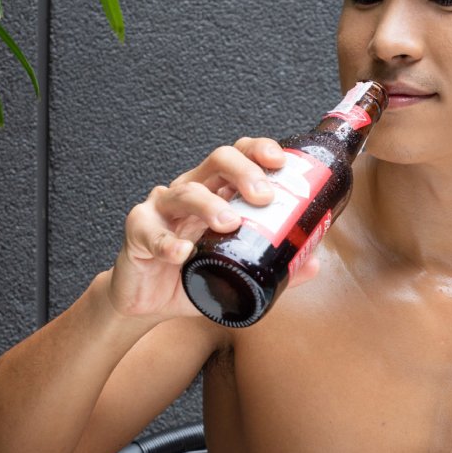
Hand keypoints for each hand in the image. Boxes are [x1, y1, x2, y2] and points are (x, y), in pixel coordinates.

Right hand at [106, 137, 320, 321]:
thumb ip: (273, 265)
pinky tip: (182, 252)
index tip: (280, 161)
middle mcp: (189, 190)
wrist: (148, 302)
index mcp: (215, 190)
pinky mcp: (138, 233)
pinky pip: (150, 233)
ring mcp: (161, 209)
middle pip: (216, 161)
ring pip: (184, 192)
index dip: (258, 151)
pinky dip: (168, 243)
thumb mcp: (236, 270)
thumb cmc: (192, 274)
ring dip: (209, 204)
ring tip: (229, 223)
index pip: (239, 156)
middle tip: (263, 197)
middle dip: (243, 172)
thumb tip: (313, 264)